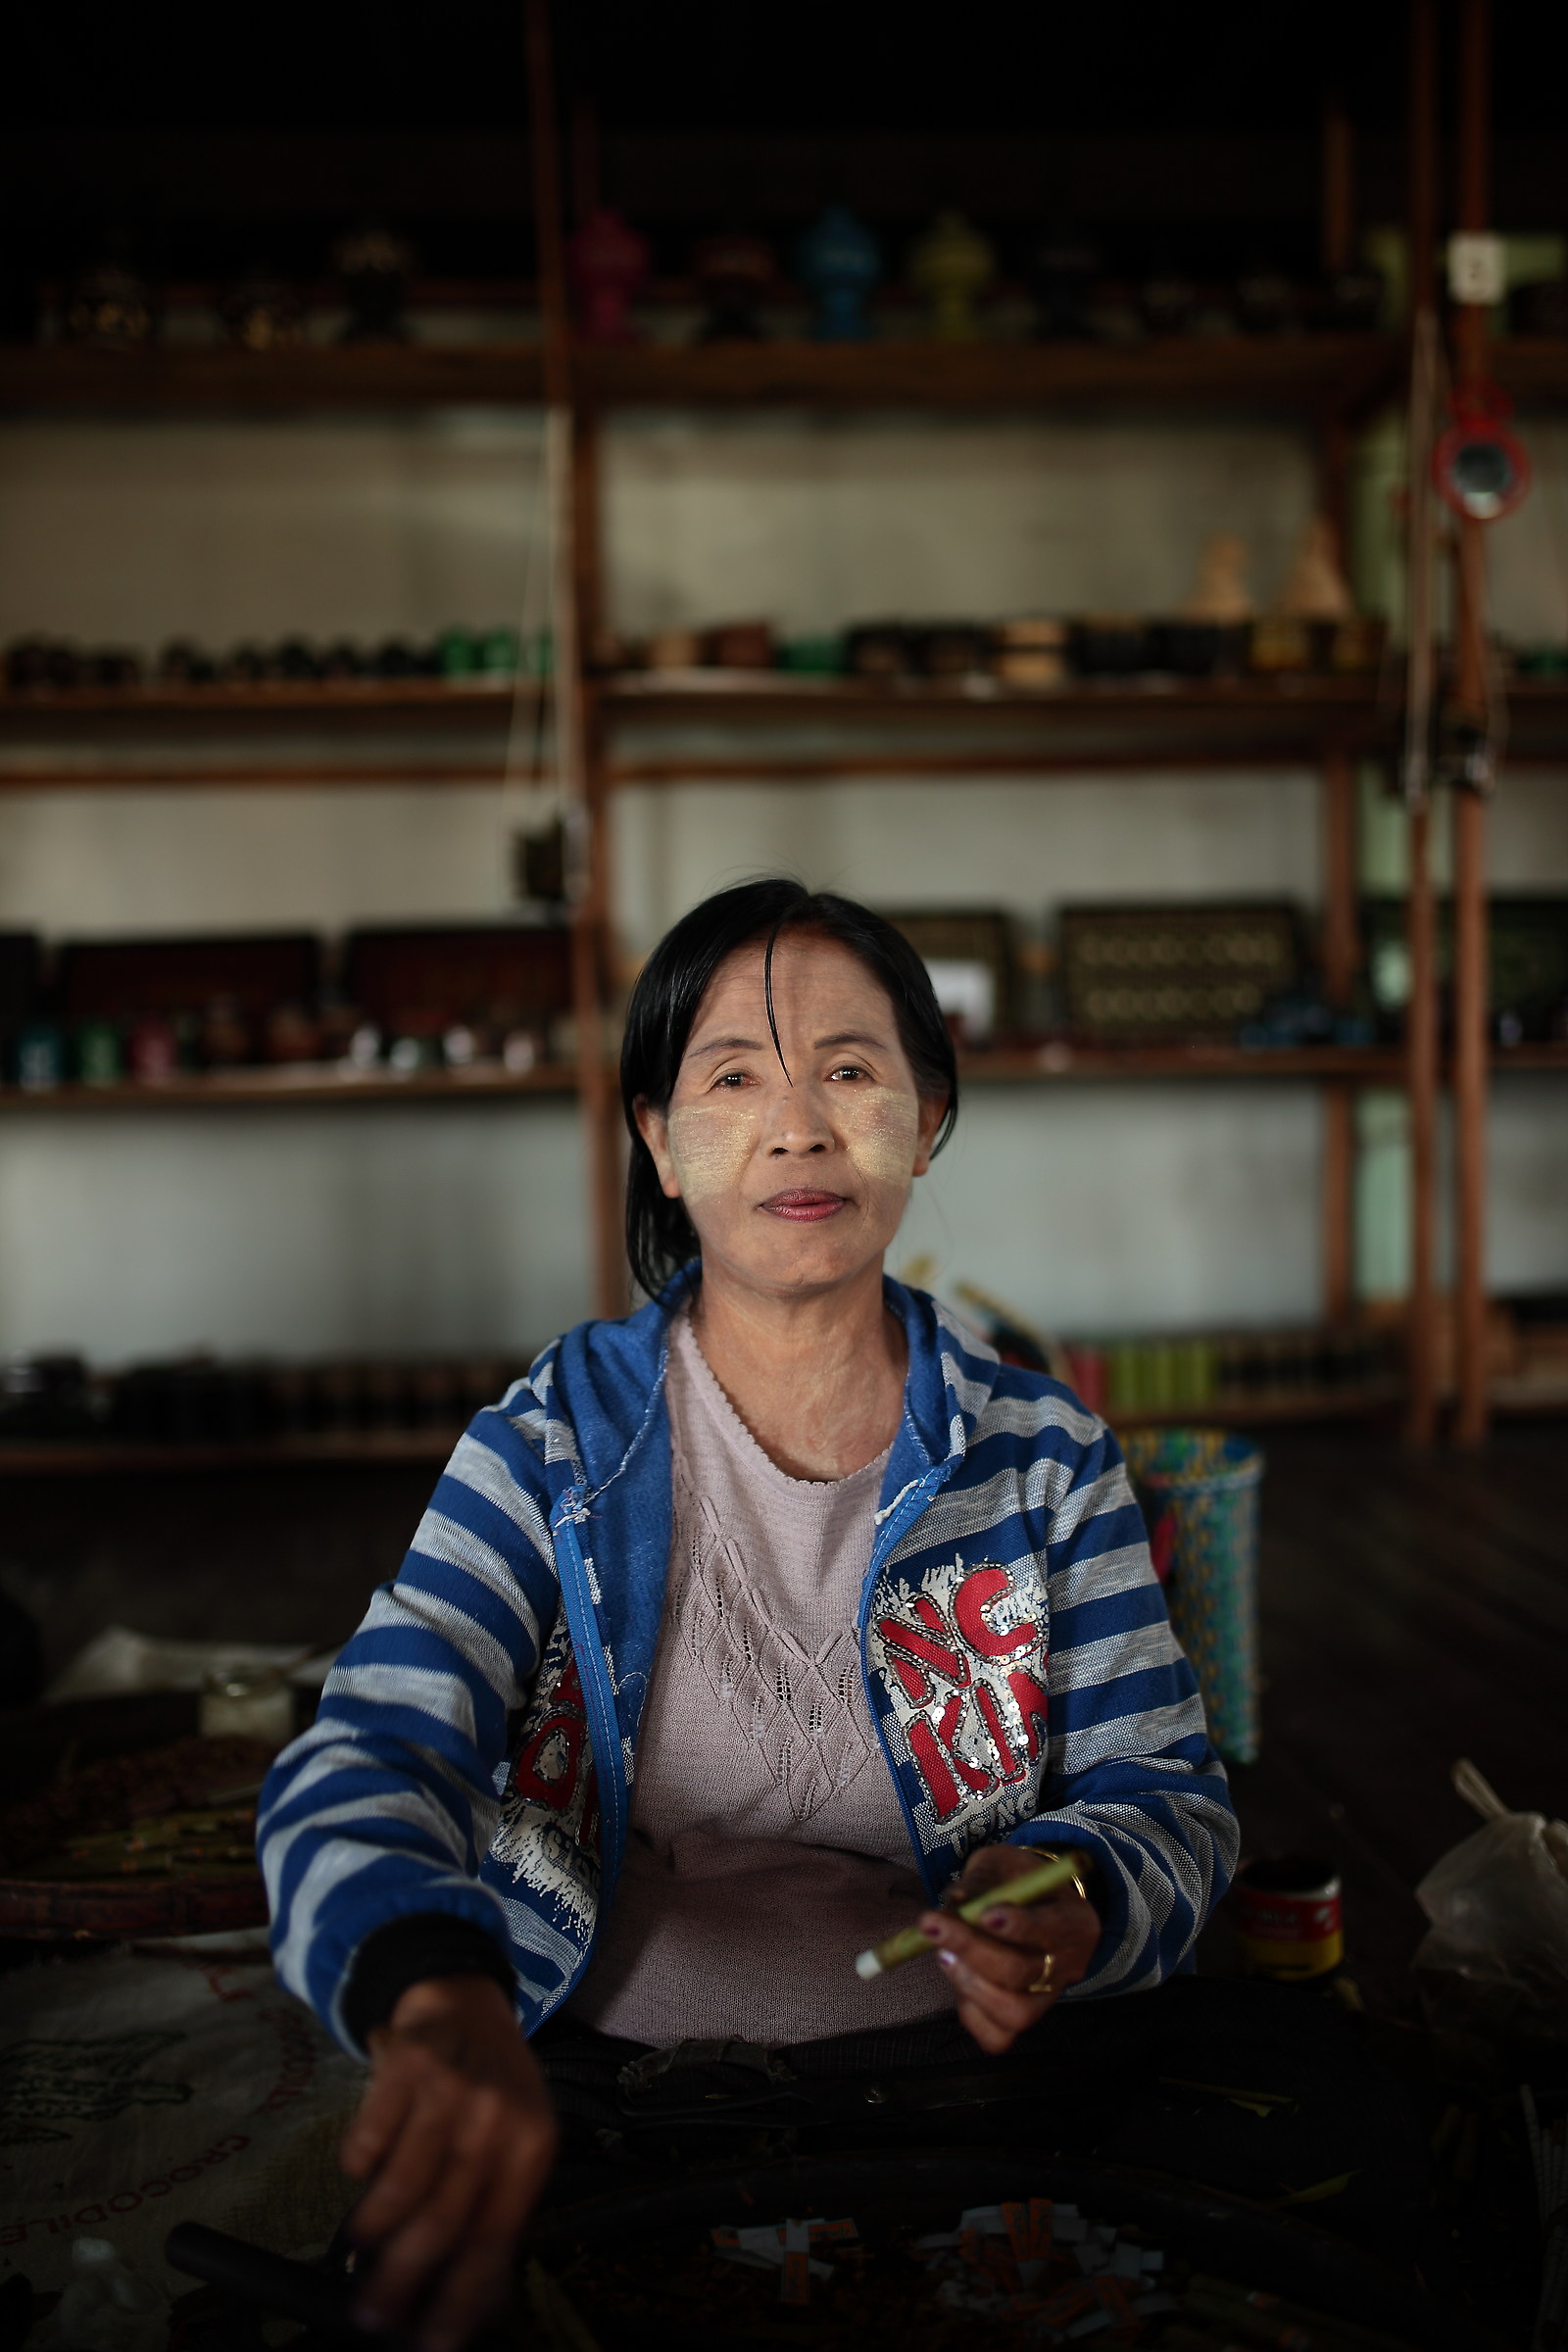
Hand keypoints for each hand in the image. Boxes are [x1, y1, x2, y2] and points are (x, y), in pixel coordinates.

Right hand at [341, 1973, 556, 2351]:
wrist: (464, 1994)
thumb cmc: (491, 2082)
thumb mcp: (515, 2137)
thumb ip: (493, 2208)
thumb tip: (468, 2304)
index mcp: (531, 2147)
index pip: (493, 2241)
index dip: (458, 2300)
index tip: (430, 2342)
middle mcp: (495, 2120)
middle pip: (441, 2223)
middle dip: (400, 2282)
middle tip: (371, 2315)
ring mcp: (450, 2091)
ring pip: (399, 2190)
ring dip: (371, 2233)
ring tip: (358, 2248)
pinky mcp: (405, 2067)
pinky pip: (367, 2143)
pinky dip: (357, 2168)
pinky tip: (361, 2171)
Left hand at [919, 1844, 1098, 2054]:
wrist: (1034, 1904)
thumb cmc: (1019, 1881)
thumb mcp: (1005, 1864)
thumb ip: (982, 1880)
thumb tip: (954, 1902)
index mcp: (1075, 1921)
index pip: (1052, 1929)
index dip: (1019, 1926)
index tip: (983, 1912)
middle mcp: (1068, 1966)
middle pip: (1023, 1972)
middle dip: (971, 1949)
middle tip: (932, 1925)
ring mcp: (1047, 1998)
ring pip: (1015, 2013)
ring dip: (970, 1984)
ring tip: (944, 1954)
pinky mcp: (1024, 2017)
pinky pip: (998, 2036)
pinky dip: (970, 2013)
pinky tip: (957, 1975)